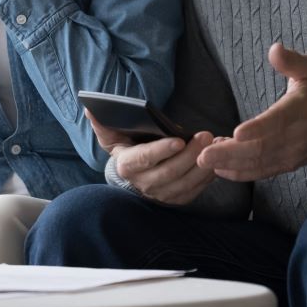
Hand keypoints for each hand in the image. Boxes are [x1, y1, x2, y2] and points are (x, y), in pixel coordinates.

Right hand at [87, 110, 216, 205]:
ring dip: (203, 165)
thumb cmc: (126, 148)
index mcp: (127, 166)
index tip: (179, 140)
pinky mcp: (177, 199)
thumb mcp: (111, 135)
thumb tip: (89, 108)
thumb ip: (102, 123)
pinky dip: (208, 175)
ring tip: (215, 144)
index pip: (145, 159)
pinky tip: (216, 159)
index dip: (162, 151)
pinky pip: (196, 190)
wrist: (134, 174)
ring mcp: (162, 194)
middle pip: (170, 172)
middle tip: (205, 135)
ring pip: (186, 183)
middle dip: (190, 154)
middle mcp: (144, 184)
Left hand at [197, 43, 306, 181]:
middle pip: (262, 148)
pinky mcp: (286, 164)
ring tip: (204, 159)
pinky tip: (219, 169)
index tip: (236, 133)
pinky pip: (262, 172)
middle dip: (230, 154)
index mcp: (300, 110)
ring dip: (230, 164)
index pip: (279, 121)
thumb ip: (292, 61)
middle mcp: (296, 136)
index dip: (258, 128)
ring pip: (258, 163)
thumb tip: (275, 49)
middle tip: (202, 155)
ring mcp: (291, 154)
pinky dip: (240, 173)